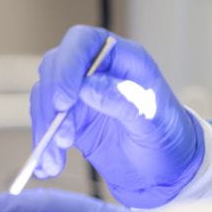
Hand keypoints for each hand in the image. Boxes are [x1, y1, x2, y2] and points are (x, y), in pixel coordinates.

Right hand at [30, 26, 203, 206]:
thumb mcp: (153, 121)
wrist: (166, 170)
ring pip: (46, 97)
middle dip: (50, 101)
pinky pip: (46, 124)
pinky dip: (42, 145)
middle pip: (56, 67)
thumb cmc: (169, 137)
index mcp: (125, 59)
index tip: (64, 100)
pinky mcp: (72, 119)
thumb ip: (125, 101)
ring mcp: (83, 94)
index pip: (84, 41)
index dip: (68, 64)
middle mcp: (100, 70)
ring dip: (44, 129)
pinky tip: (48, 167)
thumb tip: (88, 86)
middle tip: (61, 136)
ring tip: (56, 162)